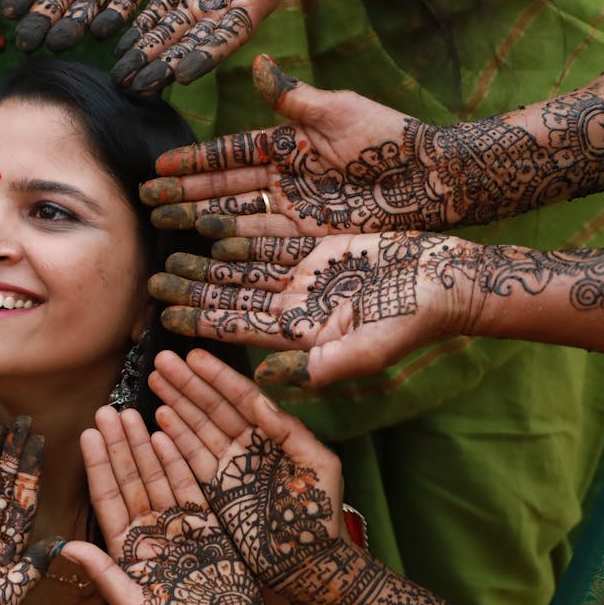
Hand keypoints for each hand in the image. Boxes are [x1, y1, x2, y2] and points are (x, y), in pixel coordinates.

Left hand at [63, 406, 286, 604]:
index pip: (107, 497)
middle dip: (117, 444)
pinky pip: (187, 485)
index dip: (97, 465)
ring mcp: (176, 524)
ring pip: (155, 475)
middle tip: (106, 409)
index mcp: (127, 548)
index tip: (87, 433)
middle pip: (129, 478)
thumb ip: (103, 573)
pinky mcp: (204, 523)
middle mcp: (149, 530)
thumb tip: (65, 548)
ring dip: (142, 445)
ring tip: (131, 413)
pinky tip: (163, 435)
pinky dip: (175, 461)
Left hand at [110, 0, 311, 92]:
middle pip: (191, 46)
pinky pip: (159, 11)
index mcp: (253, 8)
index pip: (228, 38)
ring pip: (170, 34)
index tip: (182, 76)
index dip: (205, 57)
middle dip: (164, 67)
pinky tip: (120, 48)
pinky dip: (140, 29)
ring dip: (145, 56)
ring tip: (120, 79)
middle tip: (137, 89)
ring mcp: (200, 1)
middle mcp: (223, 13)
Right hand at [141, 56, 462, 236]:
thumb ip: (291, 97)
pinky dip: (233, 244)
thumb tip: (254, 64)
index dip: (194, 162)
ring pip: (236, 215)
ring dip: (200, 220)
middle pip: (224, 188)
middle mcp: (284, 178)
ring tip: (163, 226)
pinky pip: (264, 240)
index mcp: (287, 144)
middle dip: (185, 196)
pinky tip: (204, 248)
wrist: (433, 178)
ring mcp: (295, 209)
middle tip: (146, 205)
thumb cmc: (389, 137)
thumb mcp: (337, 111)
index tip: (160, 169)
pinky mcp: (311, 236)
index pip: (229, 153)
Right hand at [148, 349, 341, 588]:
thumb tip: (260, 402)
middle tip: (162, 360)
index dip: (217, 377)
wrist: (309, 564)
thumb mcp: (319, 468)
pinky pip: (192, 459)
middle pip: (213, 407)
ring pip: (198, 427)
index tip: (193, 357)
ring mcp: (230, 467)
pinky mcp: (216, 490)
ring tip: (155, 379)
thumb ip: (292, 433)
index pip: (242, 398)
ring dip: (176, 403)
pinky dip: (175, 439)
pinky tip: (159, 417)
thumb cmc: (322, 517)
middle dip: (188, 383)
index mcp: (274, 435)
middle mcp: (249, 446)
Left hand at [150, 231, 485, 386]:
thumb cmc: (416, 321)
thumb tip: (264, 379)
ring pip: (245, 267)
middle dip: (191, 289)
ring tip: (169, 250)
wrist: (453, 280)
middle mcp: (297, 307)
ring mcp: (308, 278)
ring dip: (207, 260)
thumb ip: (317, 367)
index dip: (199, 321)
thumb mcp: (367, 351)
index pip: (238, 327)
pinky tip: (208, 225)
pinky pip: (272, 239)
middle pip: (232, 296)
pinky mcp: (322, 249)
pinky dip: (241, 233)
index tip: (160, 316)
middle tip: (150, 280)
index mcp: (302, 334)